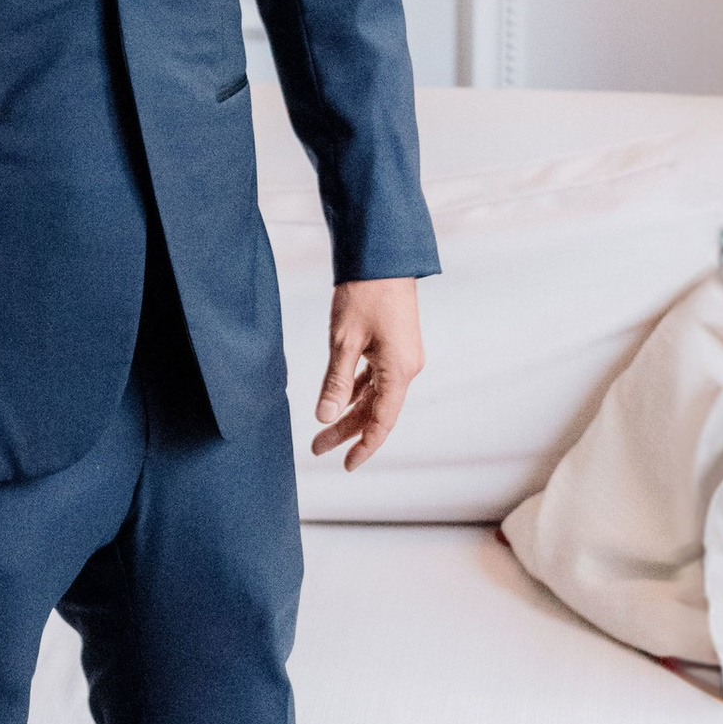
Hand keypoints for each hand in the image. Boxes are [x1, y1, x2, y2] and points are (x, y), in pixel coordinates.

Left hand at [312, 277, 424, 470]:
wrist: (382, 258)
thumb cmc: (364, 295)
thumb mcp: (343, 341)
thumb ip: (336, 381)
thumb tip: (325, 417)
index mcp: (399, 370)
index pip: (382, 421)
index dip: (364, 446)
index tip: (347, 465)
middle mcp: (406, 367)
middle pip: (376, 410)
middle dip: (346, 431)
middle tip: (317, 449)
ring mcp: (401, 356)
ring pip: (374, 395)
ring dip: (349, 411)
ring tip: (322, 430)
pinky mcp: (394, 345)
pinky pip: (375, 377)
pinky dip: (356, 390)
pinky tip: (338, 399)